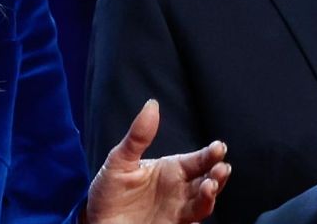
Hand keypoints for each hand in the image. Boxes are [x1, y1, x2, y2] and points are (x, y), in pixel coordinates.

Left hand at [85, 99, 229, 223]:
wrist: (95, 221)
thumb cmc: (109, 190)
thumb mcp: (120, 160)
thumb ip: (138, 136)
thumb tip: (152, 104)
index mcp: (171, 169)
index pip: (198, 159)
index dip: (210, 154)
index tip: (218, 147)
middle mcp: (178, 190)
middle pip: (207, 181)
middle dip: (218, 175)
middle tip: (221, 168)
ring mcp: (176, 211)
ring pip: (202, 204)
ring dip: (210, 196)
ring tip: (210, 186)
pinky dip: (197, 220)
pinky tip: (198, 213)